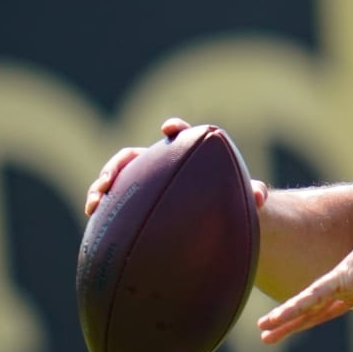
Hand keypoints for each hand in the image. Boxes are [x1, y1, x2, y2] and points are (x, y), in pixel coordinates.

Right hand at [84, 117, 268, 214]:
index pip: (181, 137)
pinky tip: (92, 219)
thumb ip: (253, 193)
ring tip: (93, 204)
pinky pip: (115, 202)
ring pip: (118, 179)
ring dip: (101, 185)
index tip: (169, 128)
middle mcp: (162, 167)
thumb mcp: (245, 200)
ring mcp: (146, 185)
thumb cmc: (234, 203)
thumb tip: (260, 196)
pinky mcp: (136, 204)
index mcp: (188, 158)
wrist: (220, 223)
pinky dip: (102, 206)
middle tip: (110, 180)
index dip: (176, 128)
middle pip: (135, 157)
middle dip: (119, 165)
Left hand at [256, 204, 352, 346]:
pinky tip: (278, 316)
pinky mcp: (347, 274)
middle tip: (265, 332)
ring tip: (263, 330)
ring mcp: (344, 277)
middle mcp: (347, 282)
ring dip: (285, 317)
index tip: (290, 328)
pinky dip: (297, 306)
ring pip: (308, 302)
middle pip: (312, 307)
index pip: (328, 309)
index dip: (308, 319)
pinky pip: (316, 295)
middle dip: (289, 321)